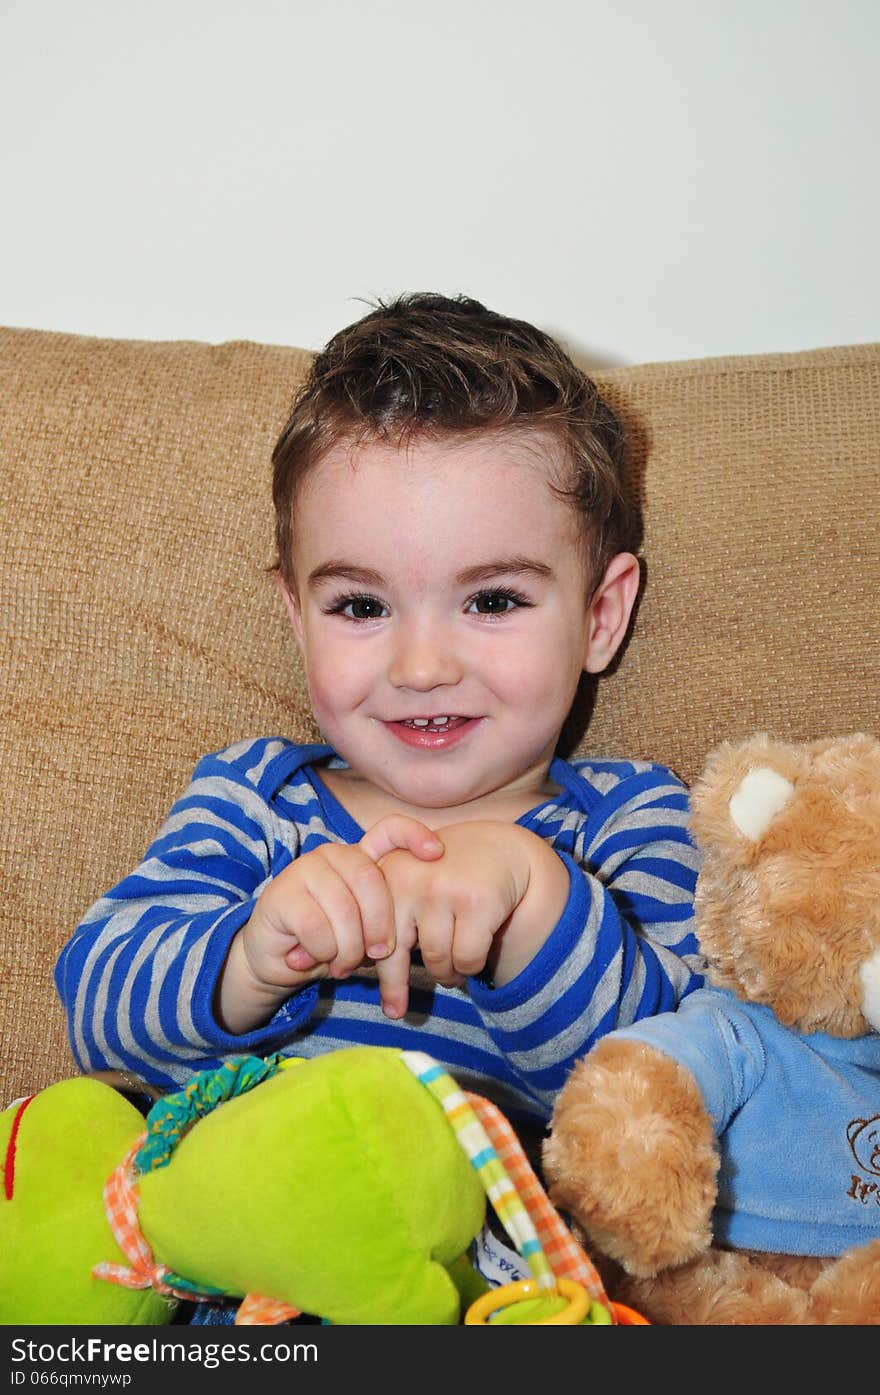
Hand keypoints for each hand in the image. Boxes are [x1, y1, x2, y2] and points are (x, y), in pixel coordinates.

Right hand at [216, 815, 442, 1033]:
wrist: (276, 961)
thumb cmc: (331, 943)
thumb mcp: (367, 932)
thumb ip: (389, 920)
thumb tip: (420, 930)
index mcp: (359, 859)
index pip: (389, 830)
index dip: (413, 835)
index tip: (436, 853)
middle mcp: (333, 855)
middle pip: (370, 880)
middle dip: (380, 927)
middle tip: (376, 955)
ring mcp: (305, 870)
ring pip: (345, 910)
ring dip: (348, 949)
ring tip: (340, 963)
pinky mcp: (282, 894)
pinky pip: (317, 928)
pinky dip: (323, 953)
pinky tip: (311, 957)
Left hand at [376, 821, 569, 1016]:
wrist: (500, 849)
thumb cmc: (445, 876)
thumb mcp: (406, 881)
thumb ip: (379, 916)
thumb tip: (355, 968)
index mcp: (383, 874)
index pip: (368, 936)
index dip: (371, 970)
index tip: (375, 1001)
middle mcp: (407, 878)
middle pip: (393, 955)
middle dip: (398, 984)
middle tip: (399, 1008)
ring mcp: (442, 889)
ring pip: (435, 961)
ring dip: (446, 972)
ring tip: (452, 963)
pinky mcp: (476, 902)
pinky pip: (467, 959)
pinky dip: (471, 966)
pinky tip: (474, 952)